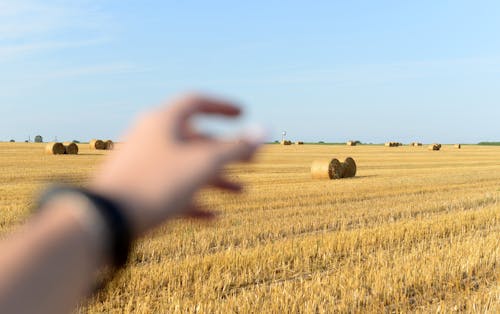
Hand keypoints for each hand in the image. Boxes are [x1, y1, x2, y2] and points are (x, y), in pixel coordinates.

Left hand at [90, 94, 262, 236]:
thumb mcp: (202, 164)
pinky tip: (214, 217)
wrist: (105, 221)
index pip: (196, 102)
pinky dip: (195, 200)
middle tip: (252, 161)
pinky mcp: (138, 189)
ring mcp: (143, 164)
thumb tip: (265, 130)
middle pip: (196, 140)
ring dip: (216, 179)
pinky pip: (172, 190)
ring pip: (187, 167)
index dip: (222, 107)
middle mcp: (151, 137)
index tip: (242, 114)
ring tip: (242, 193)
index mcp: (163, 121)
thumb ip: (235, 147)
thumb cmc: (156, 184)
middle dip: (227, 153)